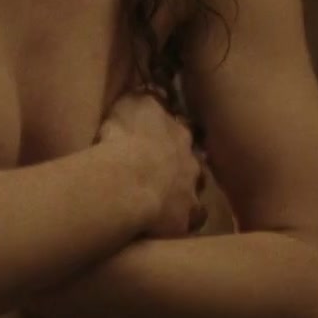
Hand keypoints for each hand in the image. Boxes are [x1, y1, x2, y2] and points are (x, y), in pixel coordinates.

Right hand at [96, 91, 207, 238]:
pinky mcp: (186, 218)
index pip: (179, 131)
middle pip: (191, 160)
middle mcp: (190, 160)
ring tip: (165, 199)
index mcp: (176, 132)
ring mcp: (191, 190)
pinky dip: (183, 220)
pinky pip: (191, 220)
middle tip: (161, 171)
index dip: (168, 137)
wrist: (129, 180)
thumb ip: (142, 99)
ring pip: (194, 189)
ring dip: (183, 192)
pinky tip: (172, 224)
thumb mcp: (131, 104)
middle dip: (180, 165)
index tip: (158, 142)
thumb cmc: (122, 138)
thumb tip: (150, 93)